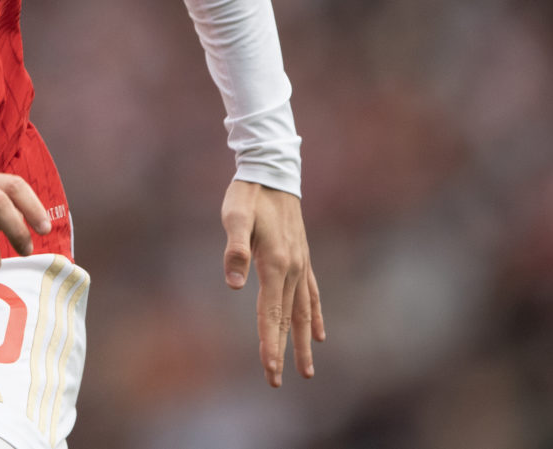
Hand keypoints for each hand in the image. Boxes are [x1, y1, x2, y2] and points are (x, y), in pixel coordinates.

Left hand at [221, 180, 324, 386]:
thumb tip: (233, 284)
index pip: (271, 313)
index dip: (270, 344)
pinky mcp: (302, 258)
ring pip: (303, 312)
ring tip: (307, 370)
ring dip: (303, 341)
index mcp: (276, 264)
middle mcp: (293, 269)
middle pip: (288, 319)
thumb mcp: (234, 217)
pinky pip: (312, 295)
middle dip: (283, 352)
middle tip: (278, 381)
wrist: (272, 172)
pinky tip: (319, 333)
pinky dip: (315, 316)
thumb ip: (234, 249)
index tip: (270, 371)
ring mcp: (301, 265)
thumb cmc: (248, 195)